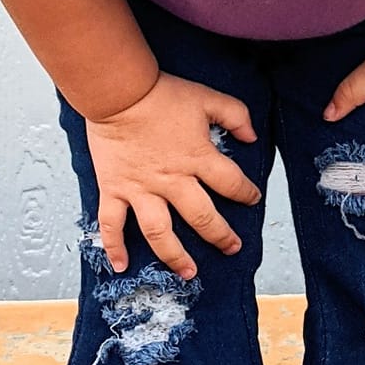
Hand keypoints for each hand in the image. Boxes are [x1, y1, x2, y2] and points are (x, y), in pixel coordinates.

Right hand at [83, 72, 261, 279]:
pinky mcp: (114, 189)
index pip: (232, 184)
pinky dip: (114, 247)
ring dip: (175, 256)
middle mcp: (172, 180)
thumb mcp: (206, 98)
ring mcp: (141, 189)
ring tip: (189, 272)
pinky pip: (112, 224)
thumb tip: (252, 137)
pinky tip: (121, 266)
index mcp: (197, 158)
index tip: (252, 198)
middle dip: (221, 236)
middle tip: (232, 247)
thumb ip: (235, 115)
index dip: (246, 193)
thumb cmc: (161, 94)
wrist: (118, 92)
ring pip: (160, 232)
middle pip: (202, 218)